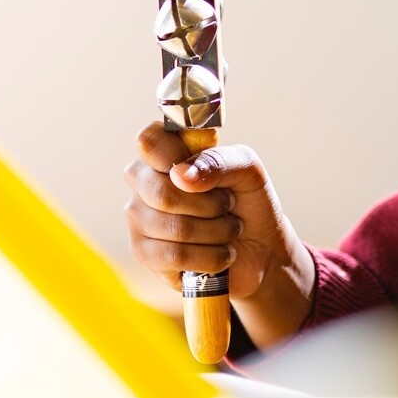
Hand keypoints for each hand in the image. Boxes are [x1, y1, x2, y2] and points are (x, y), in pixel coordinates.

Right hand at [123, 121, 314, 347]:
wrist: (259, 248)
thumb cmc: (247, 200)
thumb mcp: (247, 170)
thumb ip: (219, 161)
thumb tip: (180, 174)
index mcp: (164, 151)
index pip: (149, 140)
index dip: (174, 155)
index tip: (202, 169)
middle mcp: (143, 182)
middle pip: (162, 192)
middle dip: (211, 204)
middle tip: (228, 204)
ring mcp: (138, 218)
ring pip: (175, 228)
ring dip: (217, 232)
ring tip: (228, 229)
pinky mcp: (144, 254)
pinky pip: (175, 256)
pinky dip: (211, 256)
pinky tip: (220, 253)